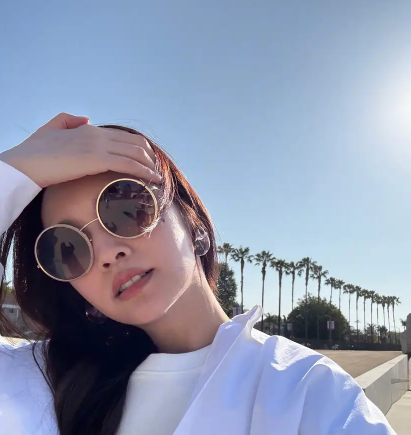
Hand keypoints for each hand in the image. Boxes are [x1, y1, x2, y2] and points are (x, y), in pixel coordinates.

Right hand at [0, 113, 160, 187]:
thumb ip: (68, 120)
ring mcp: (98, 146)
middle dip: (150, 157)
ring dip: (151, 166)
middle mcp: (97, 134)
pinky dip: (144, 172)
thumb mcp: (51, 129)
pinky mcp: (96, 159)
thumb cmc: (34, 152)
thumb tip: (86, 118)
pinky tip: (152, 180)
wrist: (24, 164)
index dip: (138, 148)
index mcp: (88, 130)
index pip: (122, 136)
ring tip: (158, 178)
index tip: (147, 159)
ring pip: (136, 153)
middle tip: (156, 170)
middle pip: (135, 143)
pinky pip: (129, 164)